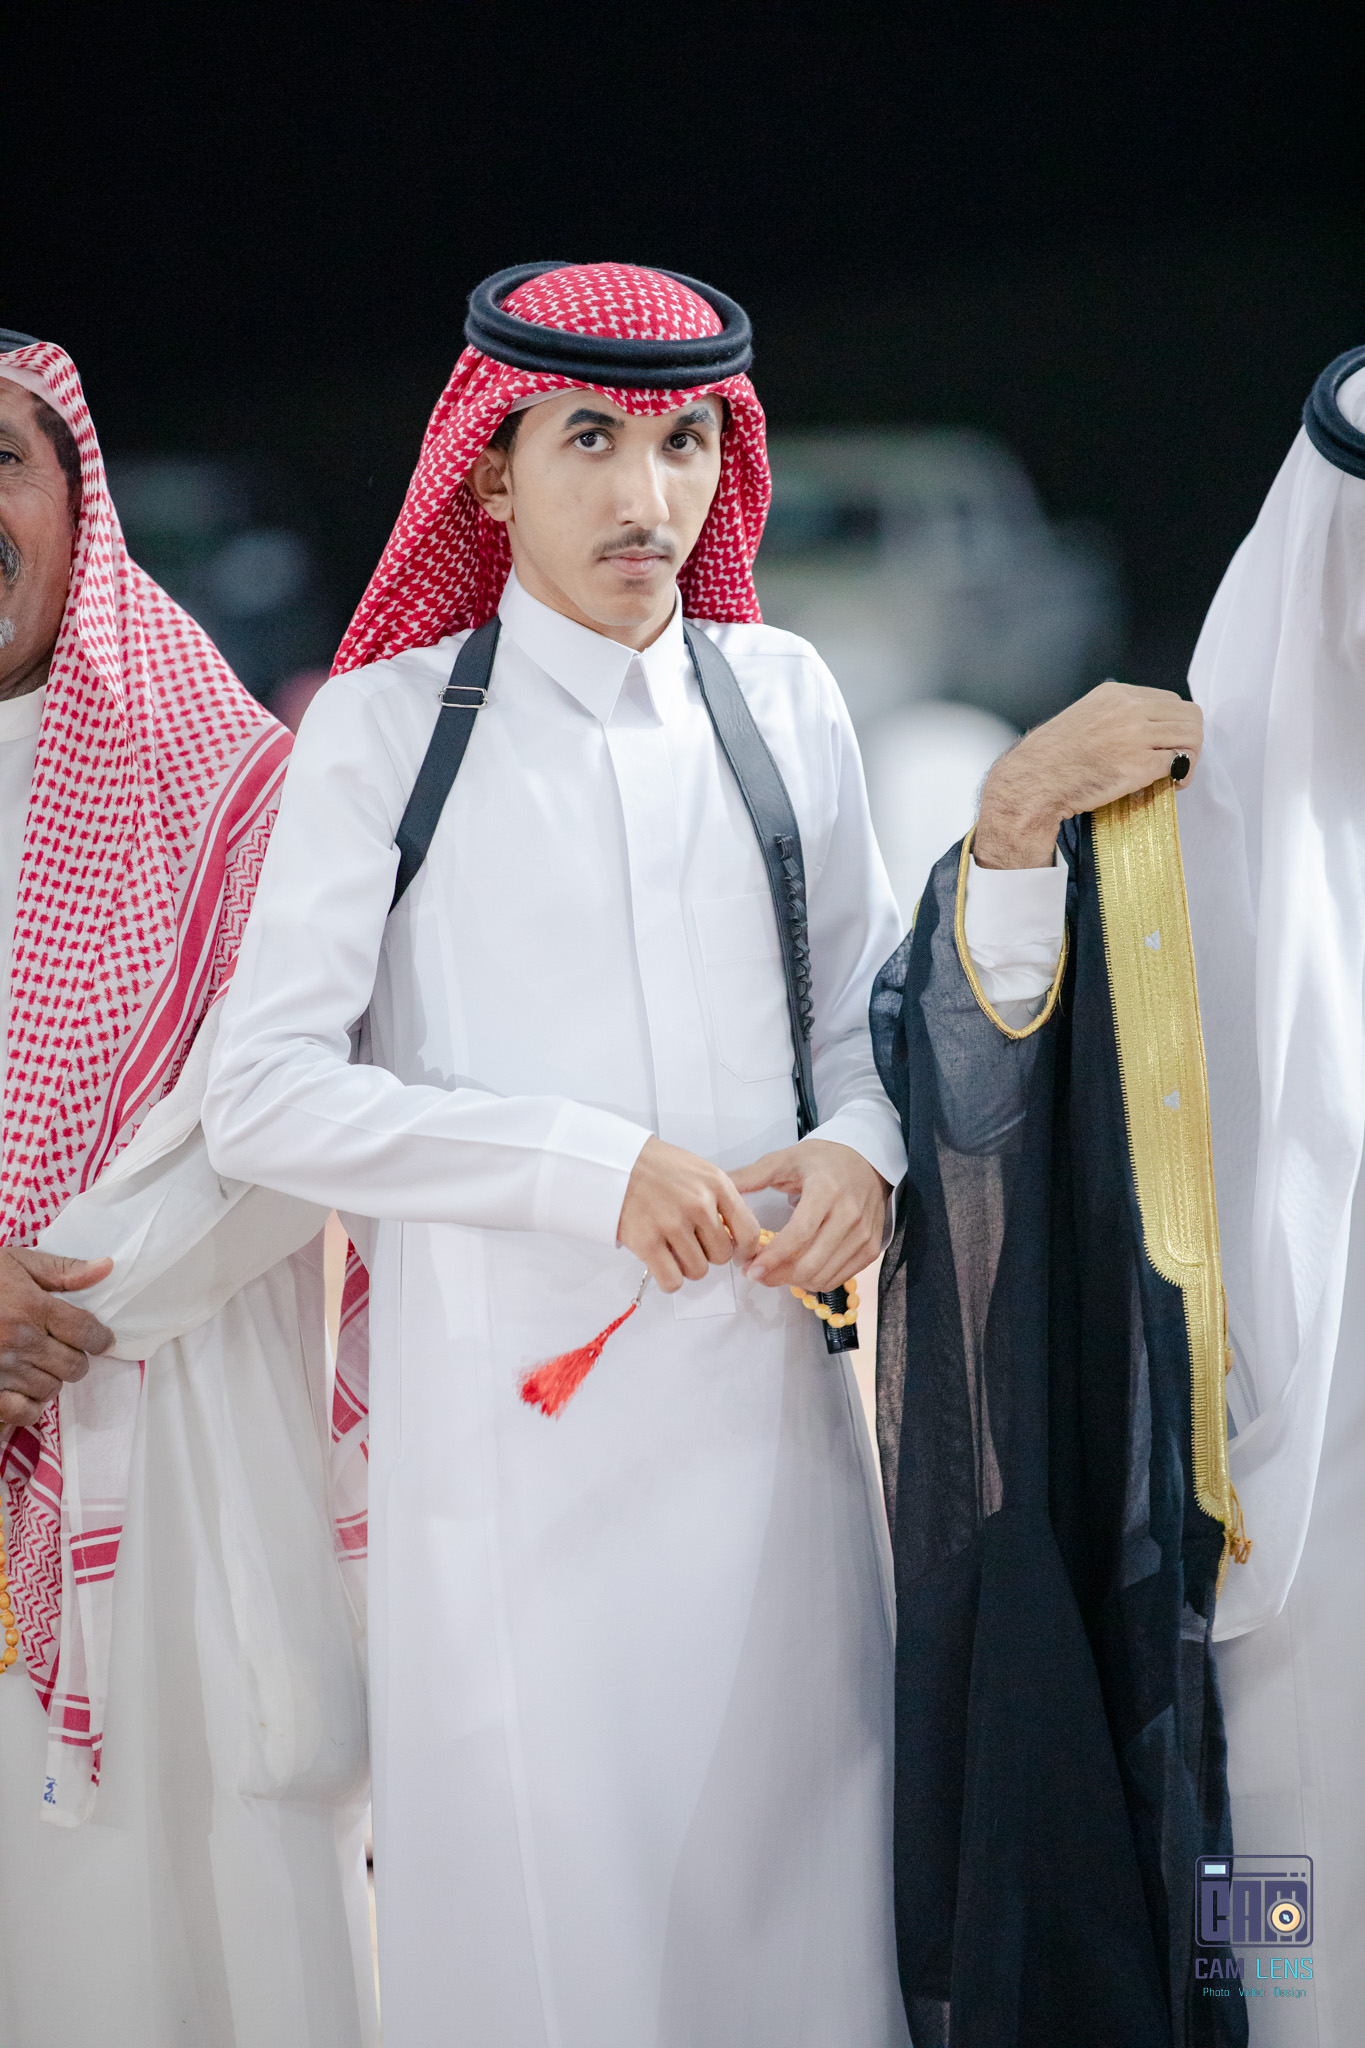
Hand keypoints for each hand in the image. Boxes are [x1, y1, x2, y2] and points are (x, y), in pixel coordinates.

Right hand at [0, 1248, 113, 1428]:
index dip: (101, 1339)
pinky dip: (29, 1405)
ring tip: (40, 1364)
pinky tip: (25, 1390)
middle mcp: (19, 1341)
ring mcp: (1, 1368)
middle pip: (73, 1365)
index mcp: (31, 1307)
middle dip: (77, 1358)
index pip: (85, 1332)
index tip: (102, 1341)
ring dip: (52, 1378)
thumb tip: (106, 1268)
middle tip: (65, 1350)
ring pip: (50, 1388)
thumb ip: (62, 1270)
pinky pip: (21, 1411)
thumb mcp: (16, 1262)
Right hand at [617, 1137, 761, 1293]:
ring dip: (687, 1266)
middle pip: (722, 1255)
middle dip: (708, 1254)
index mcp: (716, 1184)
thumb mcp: (701, 1171)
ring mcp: (672, 1224)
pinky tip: (663, 1263)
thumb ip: (723, 1200)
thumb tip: (738, 1237)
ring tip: (673, 1248)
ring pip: (698, 1271)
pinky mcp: (646, 1242)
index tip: (737, 1254)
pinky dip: (669, 1279)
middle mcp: (698, 1204)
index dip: (745, 1250)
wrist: (616, 1162)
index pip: (748, 1231)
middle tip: (692, 1242)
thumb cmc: (658, 1167)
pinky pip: (672, 1280)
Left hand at [732, 1140, 889, 1292]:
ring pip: (824, 1275)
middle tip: (756, 1274)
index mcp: (826, 1190)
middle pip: (812, 1262)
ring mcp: (863, 1234)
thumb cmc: (824, 1159)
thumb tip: (721, 1186)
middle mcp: (849, 1214)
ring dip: (794, 1281)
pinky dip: (815, 1281)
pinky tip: (798, 1270)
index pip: (800, 1233)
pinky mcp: (870, 1247)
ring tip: (774, 1272)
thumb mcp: (786, 1159)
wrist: (866, 1160)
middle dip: (778, 1275)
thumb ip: (752, 1175)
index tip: (751, 1269)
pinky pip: (839, 1277)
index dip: (774, 1257)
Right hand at [974, 680, 1203, 869]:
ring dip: (1191, 757)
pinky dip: (1181, 775)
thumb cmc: (1053, 758)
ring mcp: (1136, 736)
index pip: (1170, 700)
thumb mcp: (1085, 717)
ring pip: (1191, 737)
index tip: (1167, 743)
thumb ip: (1115, 716)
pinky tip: (1172, 785)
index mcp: (1116, 694)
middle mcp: (1130, 709)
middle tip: (1180, 761)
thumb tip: (1145, 731)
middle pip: (1189, 716)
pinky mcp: (1140, 766)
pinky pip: (1179, 763)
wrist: (1035, 782)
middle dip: (1190, 740)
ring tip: (1178, 775)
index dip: (1175, 724)